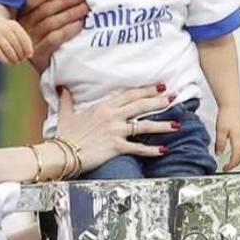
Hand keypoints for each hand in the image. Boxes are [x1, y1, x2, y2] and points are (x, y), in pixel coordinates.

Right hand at [0, 19, 33, 64]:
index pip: (23, 37)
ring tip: (17, 62)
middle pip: (16, 44)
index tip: (29, 55)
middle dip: (21, 54)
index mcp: (14, 26)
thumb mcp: (18, 32)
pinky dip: (6, 60)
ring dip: (14, 58)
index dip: (27, 48)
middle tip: (23, 59)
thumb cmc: (10, 32)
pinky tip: (10, 63)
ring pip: (8, 49)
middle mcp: (5, 29)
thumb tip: (29, 55)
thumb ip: (25, 41)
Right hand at [18, 0, 87, 71]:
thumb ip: (51, 6)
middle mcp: (24, 27)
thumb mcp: (45, 21)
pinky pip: (53, 39)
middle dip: (64, 0)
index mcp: (23, 15)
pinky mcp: (38, 54)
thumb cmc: (50, 40)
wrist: (50, 71)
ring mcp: (30, 41)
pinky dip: (67, 30)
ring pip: (50, 23)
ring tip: (84, 8)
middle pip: (44, 10)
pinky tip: (79, 25)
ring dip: (69, 13)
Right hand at [56, 85, 176, 173]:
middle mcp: (112, 116)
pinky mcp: (116, 147)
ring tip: (177, 123)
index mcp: (103, 106)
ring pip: (143, 125)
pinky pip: (138, 148)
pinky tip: (164, 150)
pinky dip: (152, 150)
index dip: (146, 90)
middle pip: (140, 105)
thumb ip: (67, 100)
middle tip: (174, 98)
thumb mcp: (66, 115)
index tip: (160, 87)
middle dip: (159, 101)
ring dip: (162, 124)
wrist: (62, 153)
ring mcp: (115, 131)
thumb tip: (63, 88)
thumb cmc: (65, 135)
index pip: (129, 94)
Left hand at [214, 104, 239, 171]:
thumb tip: (219, 153)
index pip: (236, 157)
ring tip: (230, 163)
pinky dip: (239, 153)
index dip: (231, 165)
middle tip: (227, 168)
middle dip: (235, 164)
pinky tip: (234, 153)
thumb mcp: (220, 131)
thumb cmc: (227, 115)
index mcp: (238, 139)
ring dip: (238, 159)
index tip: (225, 168)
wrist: (232, 105)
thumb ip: (220, 143)